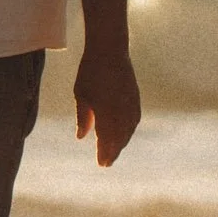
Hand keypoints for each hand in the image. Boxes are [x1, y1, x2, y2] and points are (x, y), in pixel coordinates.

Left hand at [76, 46, 140, 165]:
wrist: (110, 52)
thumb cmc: (90, 73)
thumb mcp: (81, 95)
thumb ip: (83, 118)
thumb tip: (81, 138)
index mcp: (107, 112)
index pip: (106, 139)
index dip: (104, 152)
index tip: (102, 164)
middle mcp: (122, 112)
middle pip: (119, 138)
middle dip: (113, 151)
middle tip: (107, 163)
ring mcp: (131, 105)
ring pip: (128, 130)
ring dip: (122, 142)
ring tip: (114, 151)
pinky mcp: (136, 98)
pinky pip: (134, 120)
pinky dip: (129, 130)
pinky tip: (125, 134)